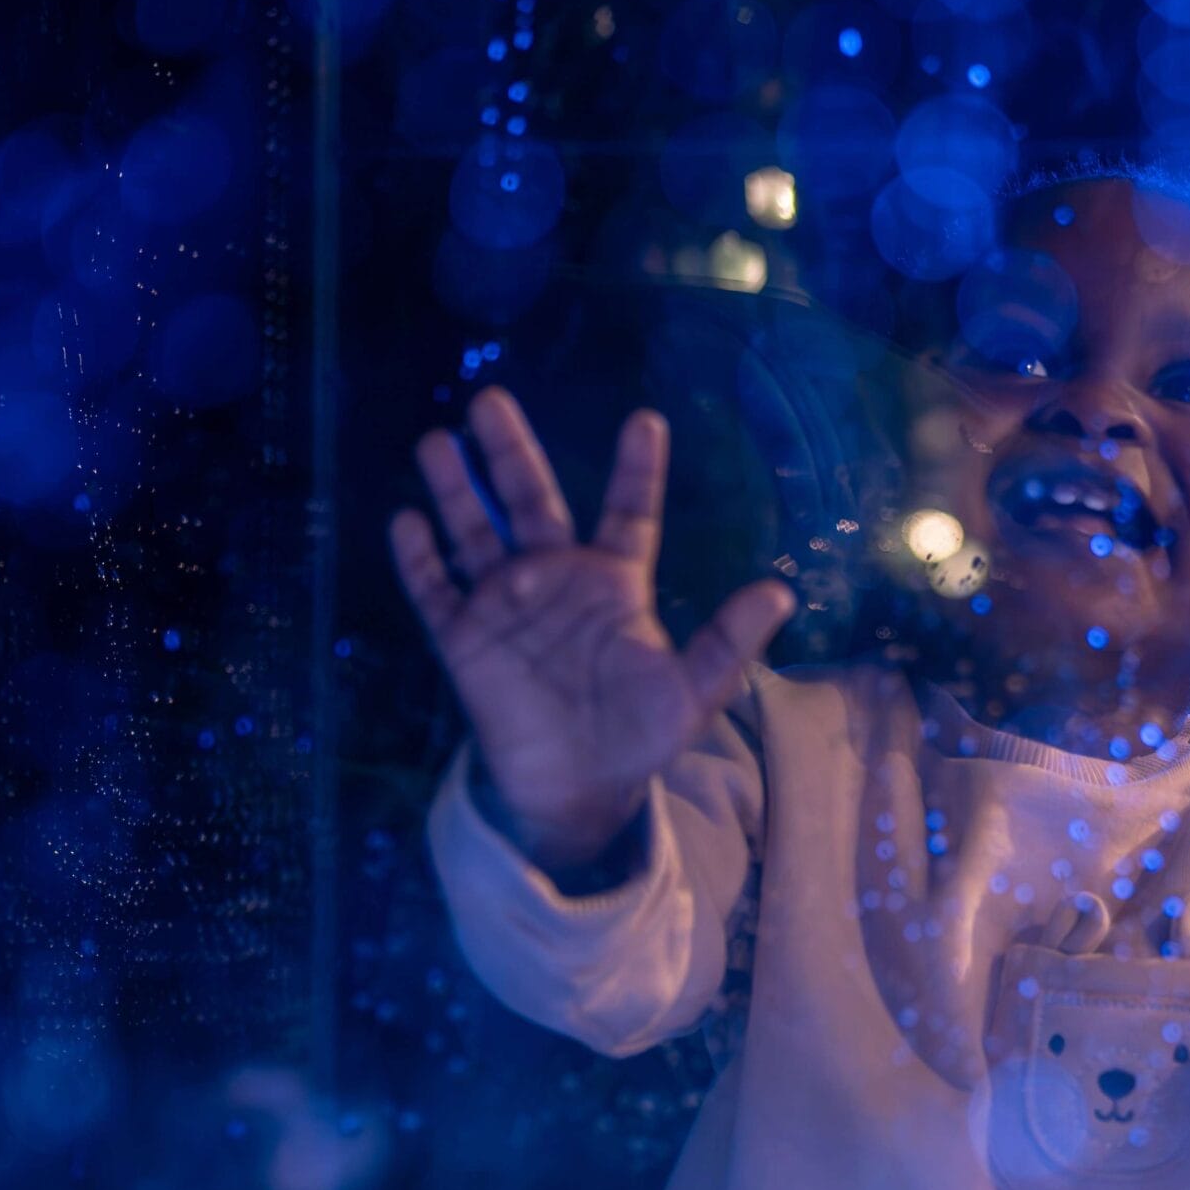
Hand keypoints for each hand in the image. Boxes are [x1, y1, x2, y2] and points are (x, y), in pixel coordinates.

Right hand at [389, 387, 794, 871]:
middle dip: (511, 453)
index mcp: (616, 583)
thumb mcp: (695, 692)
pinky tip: (406, 521)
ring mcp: (507, 604)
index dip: (637, 470)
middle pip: (532, 502)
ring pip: (476, 533)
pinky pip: (436, 591)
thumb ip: (729, 640)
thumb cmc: (640, 735)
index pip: (628, 513)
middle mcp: (558, 578)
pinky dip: (420, 559)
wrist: (579, 789)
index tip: (646, 421)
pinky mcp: (465, 639)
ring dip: (456, 490)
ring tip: (438, 439)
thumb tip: (783, 593)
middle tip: (493, 400)